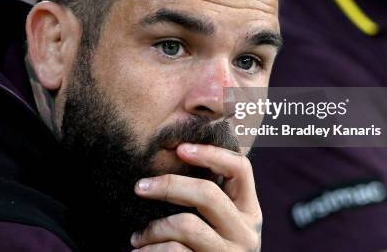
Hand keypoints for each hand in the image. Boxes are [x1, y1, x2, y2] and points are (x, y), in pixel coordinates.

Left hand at [131, 143, 261, 251]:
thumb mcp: (220, 226)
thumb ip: (208, 200)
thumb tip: (176, 153)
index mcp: (249, 213)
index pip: (241, 168)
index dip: (211, 152)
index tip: (180, 148)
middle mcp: (247, 234)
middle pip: (207, 193)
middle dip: (168, 186)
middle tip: (139, 187)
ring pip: (186, 226)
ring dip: (152, 229)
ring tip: (136, 238)